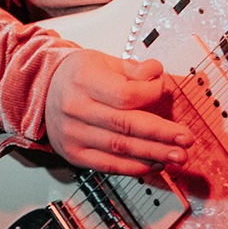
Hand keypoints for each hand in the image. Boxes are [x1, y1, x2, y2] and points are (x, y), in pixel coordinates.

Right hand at [44, 49, 191, 175]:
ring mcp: (74, 135)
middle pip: (125, 125)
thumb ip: (132, 70)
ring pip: (120, 148)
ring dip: (153, 154)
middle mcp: (76, 109)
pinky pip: (109, 165)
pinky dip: (135, 167)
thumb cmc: (76, 75)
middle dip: (160, 134)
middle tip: (186, 139)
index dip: (150, 95)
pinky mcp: (75, 155)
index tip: (165, 90)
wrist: (41, 92)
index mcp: (83, 81)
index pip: (124, 95)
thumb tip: (158, 74)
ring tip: (178, 156)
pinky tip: (155, 164)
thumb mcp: (102, 61)